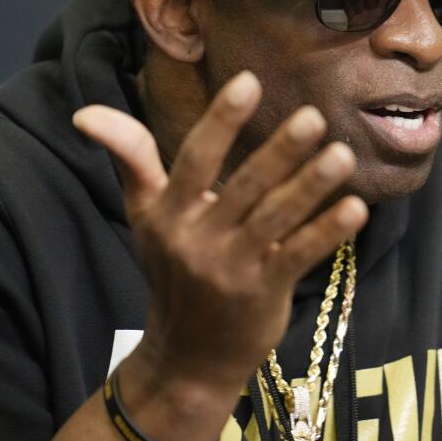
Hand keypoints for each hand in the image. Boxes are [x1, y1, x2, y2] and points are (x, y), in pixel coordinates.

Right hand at [71, 71, 368, 396]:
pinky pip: (298, 256)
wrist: (187, 358)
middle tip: (313, 117)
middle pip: (244, 186)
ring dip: (311, 186)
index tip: (249, 82)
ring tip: (343, 154)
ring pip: (276, 219)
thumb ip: (130, 159)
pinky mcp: (263, 295)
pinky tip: (356, 208)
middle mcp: (197, 239)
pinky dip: (327, 232)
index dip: (221, 121)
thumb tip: (85, 113)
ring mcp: (232, 269)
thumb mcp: (145, 217)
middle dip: (280, 151)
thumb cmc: (173, 271)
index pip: (194, 159)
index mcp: (168, 214)